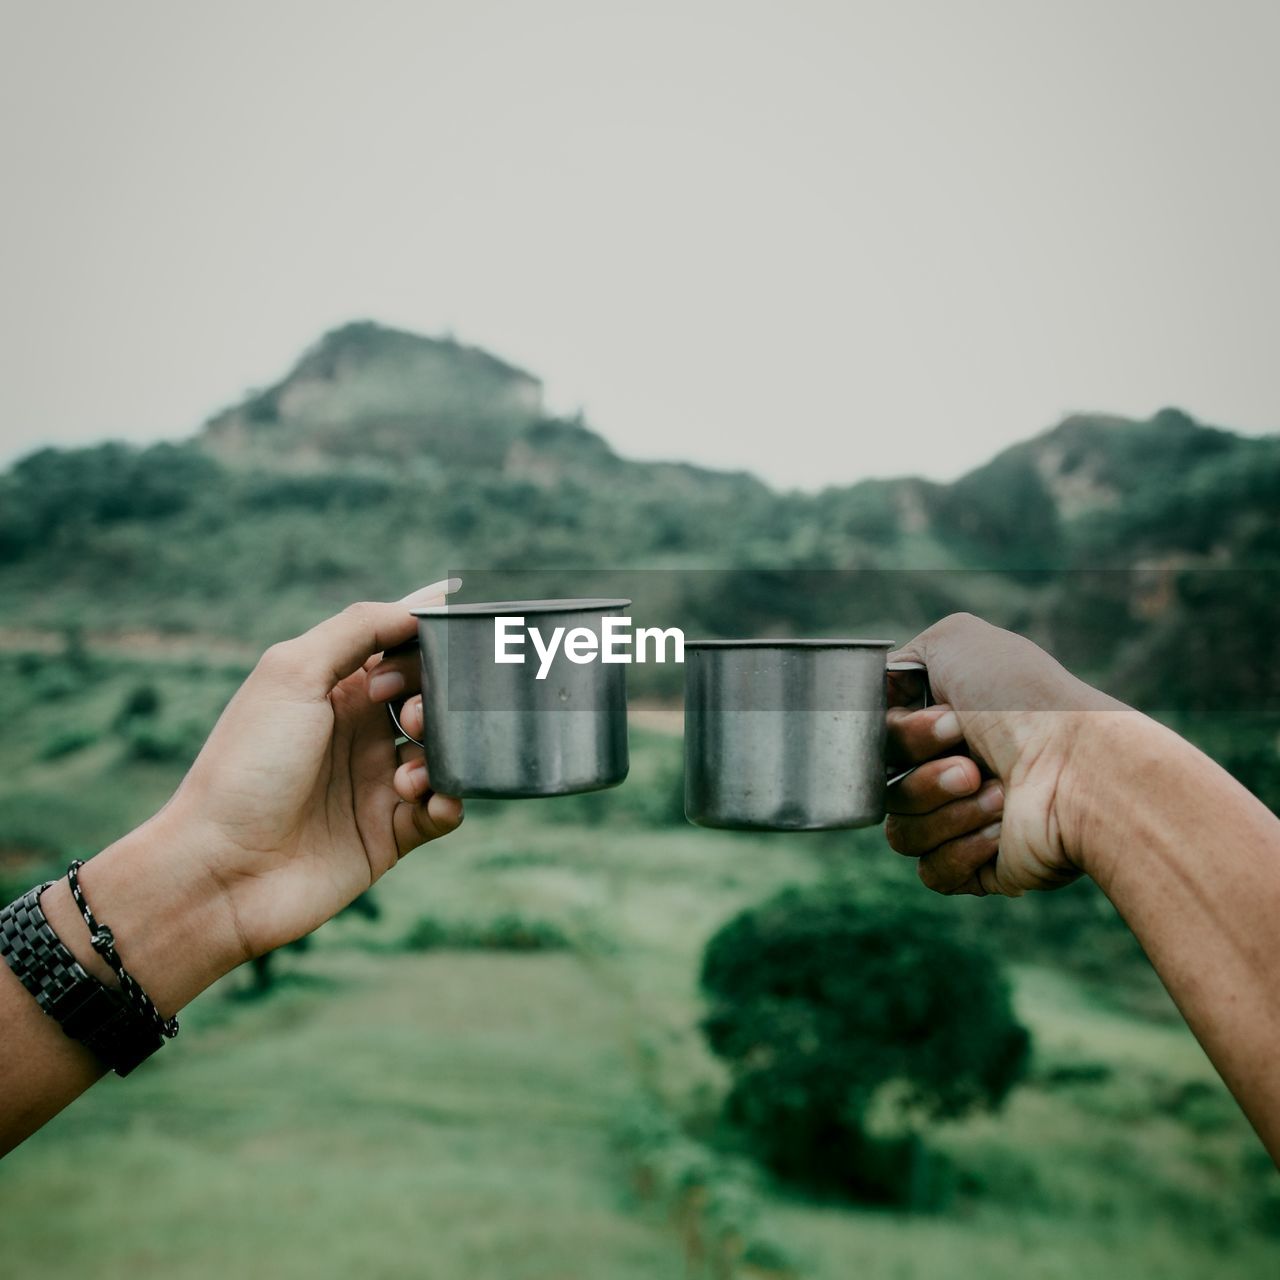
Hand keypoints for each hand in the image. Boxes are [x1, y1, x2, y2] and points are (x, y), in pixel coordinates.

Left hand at [160, 581, 464, 965]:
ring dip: (443, 750)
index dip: (429, 635)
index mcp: (335, 687)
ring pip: (446, 750)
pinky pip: (445, 807)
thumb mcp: (291, 673)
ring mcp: (377, 781)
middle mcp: (360, 730)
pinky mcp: (391, 833)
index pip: (401, 644)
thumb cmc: (246, 766)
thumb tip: (420, 607)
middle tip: (411, 715)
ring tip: (406, 771)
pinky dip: (448, 799)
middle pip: (434, 694)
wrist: (220, 872)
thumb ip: (357, 628)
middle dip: (440, 696)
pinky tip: (421, 800)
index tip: (448, 636)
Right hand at [884, 613, 1119, 896]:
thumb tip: (885, 689)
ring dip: (948, 811)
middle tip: (973, 765)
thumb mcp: (957, 641)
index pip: (876, 743)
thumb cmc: (1025, 703)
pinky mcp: (977, 869)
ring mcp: (962, 822)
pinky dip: (961, 850)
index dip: (901, 738)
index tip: (948, 723)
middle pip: (882, 789)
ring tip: (1000, 796)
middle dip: (926, 777)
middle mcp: (948, 771)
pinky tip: (1001, 832)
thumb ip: (905, 654)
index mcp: (940, 725)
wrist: (1081, 770)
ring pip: (901, 833)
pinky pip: (930, 872)